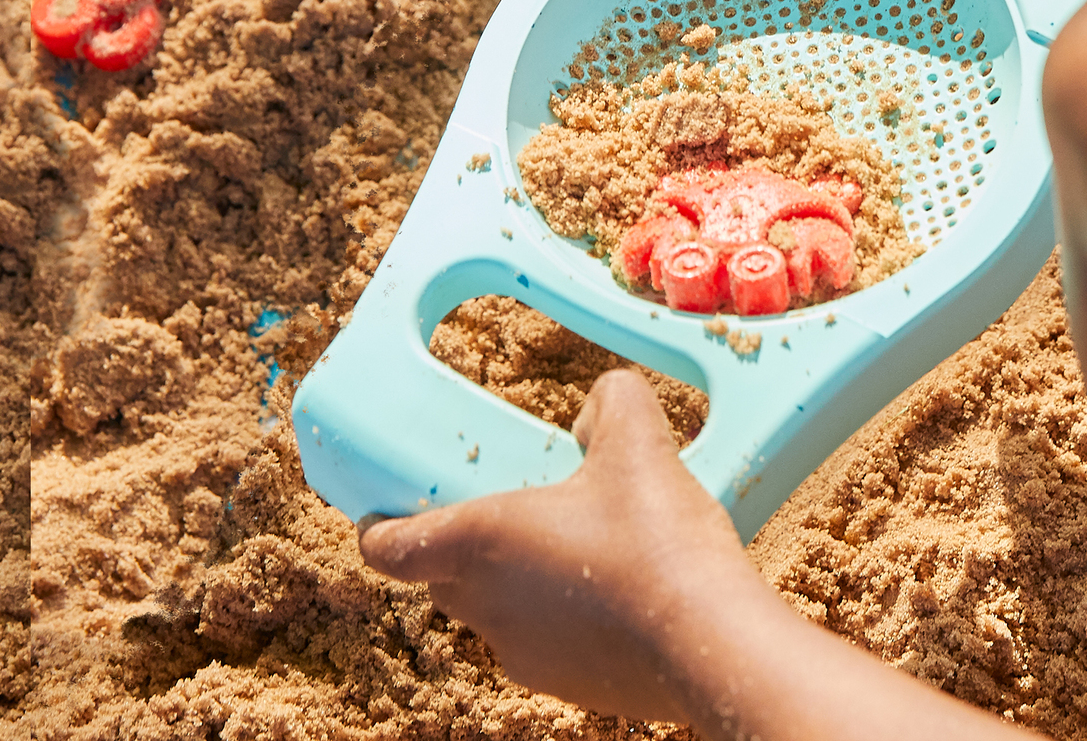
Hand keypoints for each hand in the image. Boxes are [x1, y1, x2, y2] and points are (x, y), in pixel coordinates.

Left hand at [359, 371, 753, 721]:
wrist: (707, 643)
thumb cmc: (654, 539)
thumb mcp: (637, 438)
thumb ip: (611, 400)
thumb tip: (598, 406)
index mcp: (478, 545)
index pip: (389, 549)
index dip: (379, 528)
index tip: (383, 512)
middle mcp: (485, 607)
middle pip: (442, 578)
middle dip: (459, 545)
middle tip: (505, 505)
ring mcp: (522, 655)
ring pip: (494, 611)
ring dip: (515, 580)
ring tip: (573, 542)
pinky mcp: (566, 686)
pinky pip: (543, 640)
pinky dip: (560, 613)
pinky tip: (615, 586)